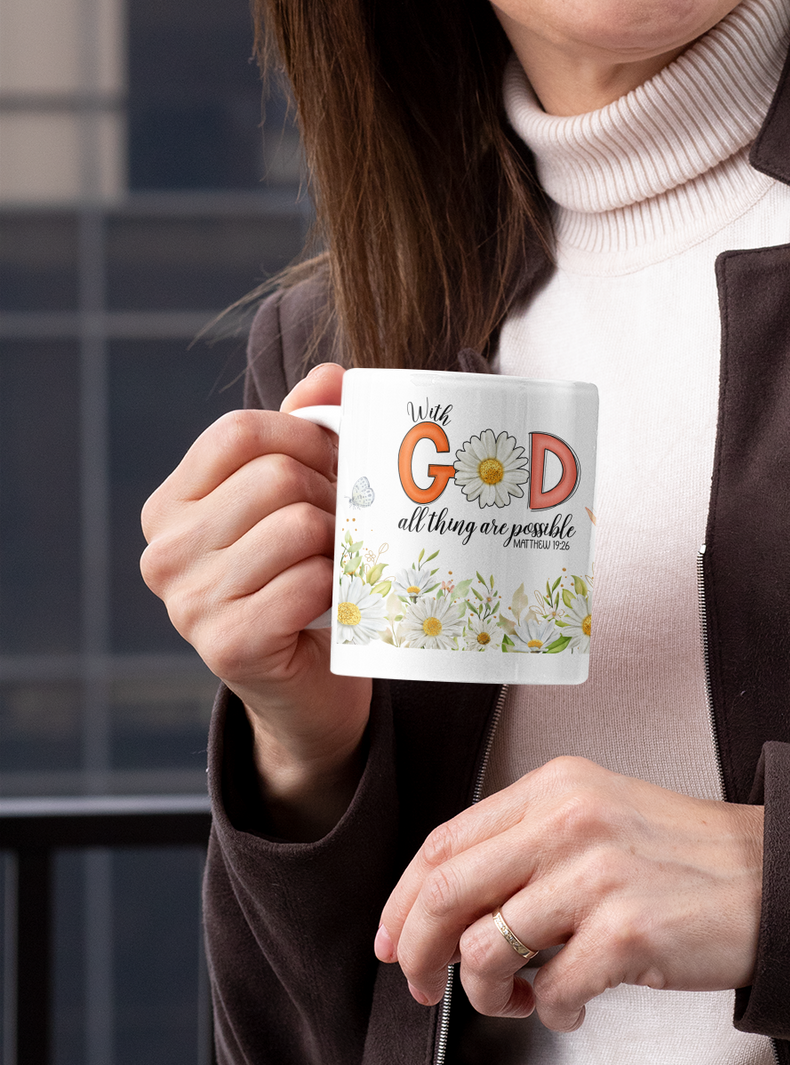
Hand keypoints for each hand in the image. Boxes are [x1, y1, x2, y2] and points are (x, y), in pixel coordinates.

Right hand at [140, 362, 371, 836]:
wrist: (307, 689)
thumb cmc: (301, 578)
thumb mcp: (298, 497)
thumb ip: (306, 430)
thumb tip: (330, 375)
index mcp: (172, 506)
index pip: (239, 430)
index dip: (306, 434)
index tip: (337, 462)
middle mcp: (165, 553)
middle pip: (276, 475)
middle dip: (333, 491)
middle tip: (350, 521)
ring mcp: (188, 604)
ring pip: (298, 525)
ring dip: (340, 540)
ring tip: (342, 559)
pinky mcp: (228, 646)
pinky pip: (308, 581)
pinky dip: (338, 585)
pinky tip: (336, 600)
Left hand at [374, 756, 763, 1030]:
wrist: (772, 877)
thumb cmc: (682, 856)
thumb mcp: (597, 816)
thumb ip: (525, 842)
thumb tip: (444, 907)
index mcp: (557, 785)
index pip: (447, 842)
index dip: (403, 900)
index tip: (391, 940)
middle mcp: (572, 819)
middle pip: (448, 893)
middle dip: (419, 953)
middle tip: (424, 987)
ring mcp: (599, 874)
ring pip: (488, 950)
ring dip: (490, 995)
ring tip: (522, 997)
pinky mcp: (628, 931)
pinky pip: (552, 992)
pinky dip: (552, 1014)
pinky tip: (573, 1005)